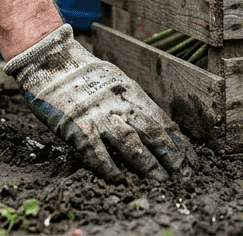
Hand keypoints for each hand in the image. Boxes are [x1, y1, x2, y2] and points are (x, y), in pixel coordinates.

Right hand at [4, 24, 195, 181]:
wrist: (50, 61)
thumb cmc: (84, 76)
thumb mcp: (116, 82)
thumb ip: (133, 103)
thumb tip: (156, 127)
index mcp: (131, 93)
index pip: (161, 120)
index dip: (178, 142)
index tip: (192, 160)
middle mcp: (119, 103)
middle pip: (151, 131)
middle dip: (170, 155)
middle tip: (184, 175)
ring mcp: (98, 115)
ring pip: (129, 141)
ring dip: (146, 163)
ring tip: (160, 180)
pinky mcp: (76, 126)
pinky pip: (95, 150)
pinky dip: (107, 166)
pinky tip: (118, 180)